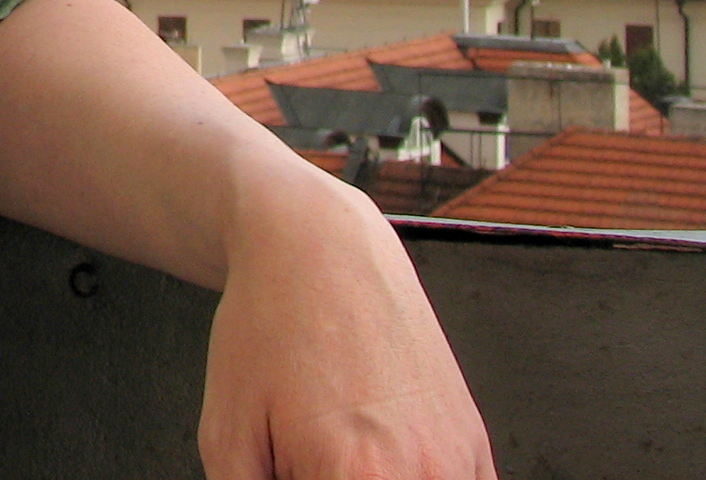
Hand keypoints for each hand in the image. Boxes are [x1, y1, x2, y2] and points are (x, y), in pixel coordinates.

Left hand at [197, 184, 494, 479]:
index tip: (292, 479)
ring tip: (338, 456)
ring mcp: (460, 463)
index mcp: (358, 479)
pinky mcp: (477, 446)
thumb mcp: (228, 435)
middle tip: (305, 463)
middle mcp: (425, 476)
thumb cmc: (268, 329)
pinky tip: (376, 463)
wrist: (320, 248)